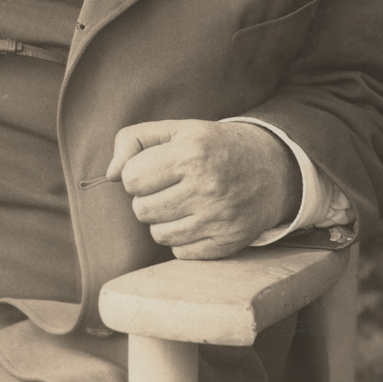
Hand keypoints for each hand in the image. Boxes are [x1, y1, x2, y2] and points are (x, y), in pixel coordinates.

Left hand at [106, 120, 297, 260]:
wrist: (272, 168)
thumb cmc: (213, 146)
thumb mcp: (176, 130)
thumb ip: (133, 141)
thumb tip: (110, 174)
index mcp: (192, 153)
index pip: (131, 179)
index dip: (137, 173)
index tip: (155, 168)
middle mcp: (207, 186)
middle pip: (141, 209)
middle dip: (148, 198)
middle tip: (171, 186)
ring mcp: (219, 218)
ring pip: (157, 234)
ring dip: (163, 219)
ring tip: (183, 202)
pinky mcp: (228, 242)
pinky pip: (179, 251)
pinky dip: (182, 238)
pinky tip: (198, 218)